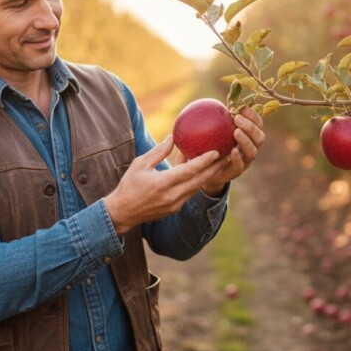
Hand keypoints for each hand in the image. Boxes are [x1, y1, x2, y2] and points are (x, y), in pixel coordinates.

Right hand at [104, 136, 225, 233]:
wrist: (122, 213)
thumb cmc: (129, 185)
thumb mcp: (140, 164)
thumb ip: (158, 151)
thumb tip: (172, 137)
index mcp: (163, 183)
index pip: (189, 171)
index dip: (204, 161)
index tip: (217, 151)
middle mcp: (172, 195)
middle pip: (199, 181)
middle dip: (215, 168)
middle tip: (228, 156)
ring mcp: (175, 204)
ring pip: (197, 187)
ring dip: (209, 176)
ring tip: (220, 164)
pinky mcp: (175, 208)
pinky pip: (190, 193)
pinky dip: (197, 182)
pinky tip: (203, 173)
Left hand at [191, 107, 264, 196]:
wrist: (205, 172)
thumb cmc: (207, 147)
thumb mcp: (208, 134)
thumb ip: (209, 121)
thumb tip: (198, 105)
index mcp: (247, 136)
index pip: (257, 124)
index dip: (253, 116)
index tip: (243, 108)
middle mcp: (249, 148)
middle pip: (259, 137)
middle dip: (250, 127)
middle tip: (237, 119)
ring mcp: (245, 161)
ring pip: (252, 151)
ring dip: (246, 140)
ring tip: (236, 132)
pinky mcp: (236, 172)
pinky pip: (240, 165)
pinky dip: (237, 158)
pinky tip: (232, 151)